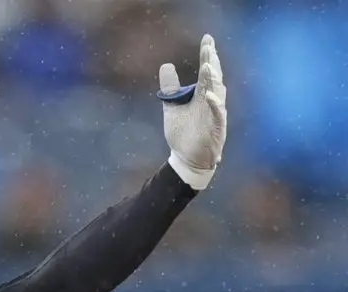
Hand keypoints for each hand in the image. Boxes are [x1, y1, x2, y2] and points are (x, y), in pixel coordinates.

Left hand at [156, 34, 227, 189]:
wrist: (185, 158)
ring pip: (218, 93)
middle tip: (208, 46)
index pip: (206, 72)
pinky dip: (214, 104)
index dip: (208, 55)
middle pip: (214, 78)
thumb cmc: (182, 133)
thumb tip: (166, 65)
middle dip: (212, 61)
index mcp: (202, 95)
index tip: (207, 39)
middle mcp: (211, 102)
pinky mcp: (216, 129)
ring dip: (213, 79)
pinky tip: (208, 94)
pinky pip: (217, 114)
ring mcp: (215, 115)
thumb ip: (170, 88)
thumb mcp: (172, 107)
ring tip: (208, 65)